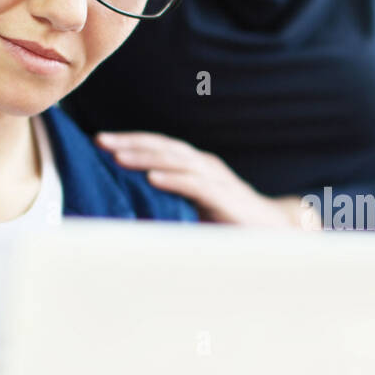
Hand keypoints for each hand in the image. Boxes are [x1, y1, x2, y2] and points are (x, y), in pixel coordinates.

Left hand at [95, 132, 317, 227]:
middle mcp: (205, 167)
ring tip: (118, 157)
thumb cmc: (230, 222)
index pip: (160, 147)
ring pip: (176, 161)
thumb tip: (129, 205)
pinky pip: (196, 185)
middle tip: (100, 140)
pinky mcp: (225, 198)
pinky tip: (152, 179)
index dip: (131, 141)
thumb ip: (169, 202)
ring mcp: (217, 180)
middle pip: (164, 147)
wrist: (275, 233)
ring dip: (146, 158)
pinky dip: (173, 180)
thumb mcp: (195, 208)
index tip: (100, 141)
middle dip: (130, 142)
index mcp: (197, 167)